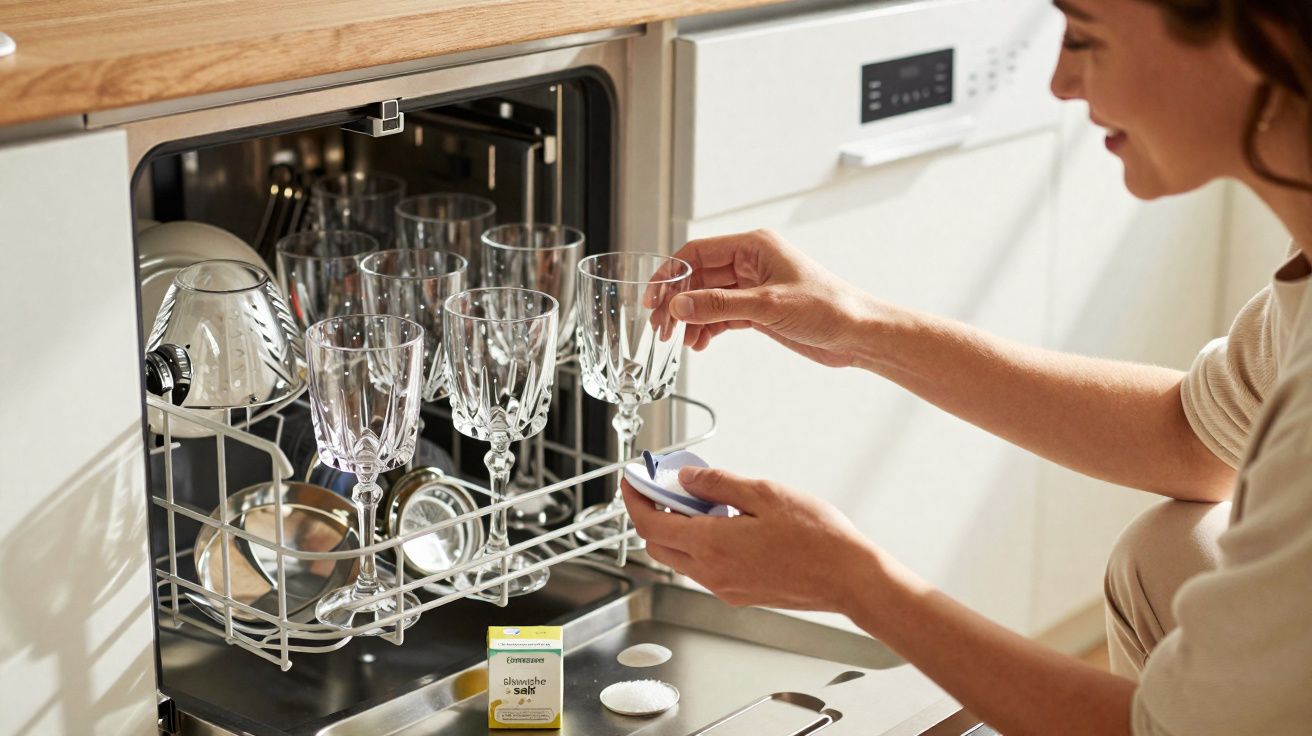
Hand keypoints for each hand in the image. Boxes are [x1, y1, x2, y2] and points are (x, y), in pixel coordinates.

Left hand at [621, 465, 878, 612]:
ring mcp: (724, 587)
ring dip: (676, 531)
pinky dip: (699, 545)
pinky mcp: (739, 594)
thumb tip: (687, 479)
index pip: (651, 523)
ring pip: (680, 559)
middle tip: (662, 488)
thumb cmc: (817, 538)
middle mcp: (711, 572)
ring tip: (698, 501)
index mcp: (712, 544)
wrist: (848, 578)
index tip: (633, 481)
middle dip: (651, 515)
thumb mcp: (764, 494)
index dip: (635, 500)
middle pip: (659, 545)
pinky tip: (723, 524)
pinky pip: (703, 569)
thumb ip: (718, 484)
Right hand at [667, 229, 876, 367]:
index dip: (671, 273)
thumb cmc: (828, 308)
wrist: (858, 333)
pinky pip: (722, 315)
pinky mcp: (759, 310)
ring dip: (691, 318)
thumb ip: (720, 305)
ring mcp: (754, 287)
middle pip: (698, 276)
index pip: (697, 252)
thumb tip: (680, 305)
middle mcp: (751, 262)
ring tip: (680, 340)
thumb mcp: (769, 306)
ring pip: (708, 298)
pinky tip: (700, 343)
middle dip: (678, 301)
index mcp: (754, 246)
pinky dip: (707, 328)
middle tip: (662, 327)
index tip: (654, 298)